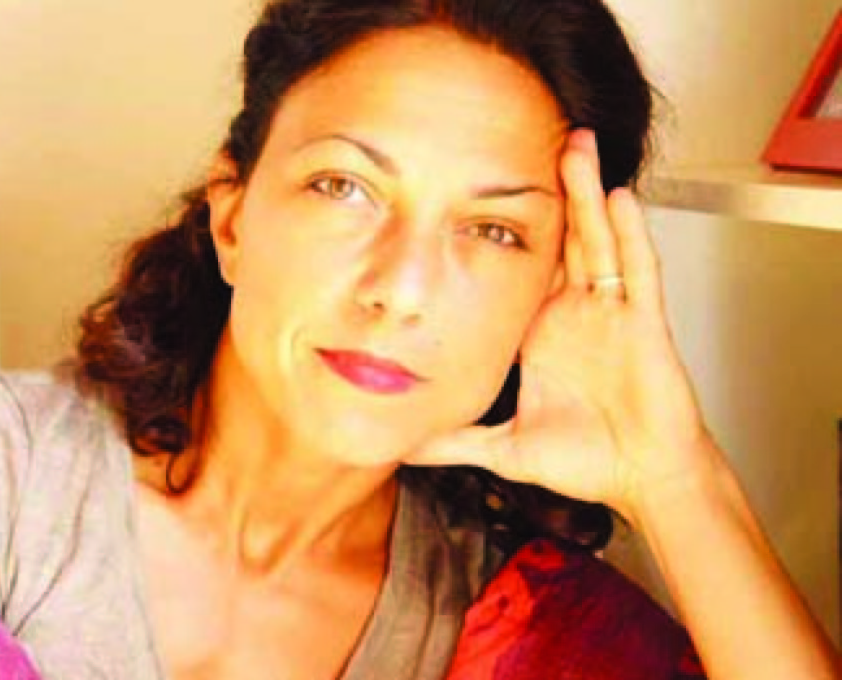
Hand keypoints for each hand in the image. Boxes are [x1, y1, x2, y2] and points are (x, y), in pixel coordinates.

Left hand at [417, 129, 723, 523]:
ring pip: (598, 239)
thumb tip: (404, 449)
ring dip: (587, 192)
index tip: (475, 186)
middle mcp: (576, 313)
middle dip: (550, 189)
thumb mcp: (504, 447)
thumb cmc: (588, 459)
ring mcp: (611, 314)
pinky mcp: (643, 326)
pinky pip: (637, 271)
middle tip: (532, 137)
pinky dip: (629, 235)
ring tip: (575, 144)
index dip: (505, 227)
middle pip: (562, 237)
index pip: (521, 266)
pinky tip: (619, 198)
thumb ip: (453, 442)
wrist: (642, 480)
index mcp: (542, 331)